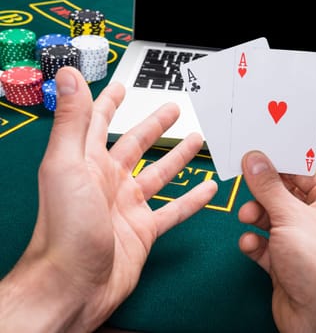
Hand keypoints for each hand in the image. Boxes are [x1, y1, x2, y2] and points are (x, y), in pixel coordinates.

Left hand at [0, 67, 216, 331]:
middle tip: (173, 109)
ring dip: (178, 157)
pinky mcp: (145, 229)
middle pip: (135, 145)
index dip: (107, 103)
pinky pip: (174, 210)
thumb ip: (72, 121)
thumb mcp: (67, 165)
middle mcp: (107, 181)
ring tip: (197, 139)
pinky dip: (192, 200)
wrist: (74, 283)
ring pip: (159, 174)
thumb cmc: (65, 226)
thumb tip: (68, 75)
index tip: (120, 87)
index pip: (96, 123)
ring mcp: (128, 206)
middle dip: (153, 126)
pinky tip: (207, 188)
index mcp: (86, 162)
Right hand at [238, 151, 315, 332]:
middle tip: (246, 184)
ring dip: (255, 217)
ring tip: (249, 218)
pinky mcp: (284, 263)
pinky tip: (253, 246)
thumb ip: (269, 187)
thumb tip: (256, 160)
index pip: (302, 171)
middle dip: (262, 192)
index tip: (256, 153)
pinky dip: (254, 244)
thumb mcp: (292, 217)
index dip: (279, 161)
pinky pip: (263, 245)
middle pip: (282, 194)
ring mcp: (299, 242)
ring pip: (270, 219)